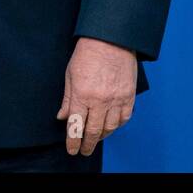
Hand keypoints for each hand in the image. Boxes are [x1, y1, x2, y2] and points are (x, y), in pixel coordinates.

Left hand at [56, 36, 136, 155]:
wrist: (111, 41)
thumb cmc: (87, 55)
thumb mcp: (70, 75)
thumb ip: (67, 99)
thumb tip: (62, 117)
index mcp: (82, 95)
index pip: (76, 126)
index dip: (73, 141)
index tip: (71, 150)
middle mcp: (100, 101)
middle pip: (93, 131)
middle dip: (87, 144)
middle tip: (83, 151)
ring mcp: (117, 100)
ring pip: (110, 128)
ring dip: (101, 136)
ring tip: (94, 139)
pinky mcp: (129, 97)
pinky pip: (124, 118)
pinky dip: (117, 126)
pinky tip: (110, 127)